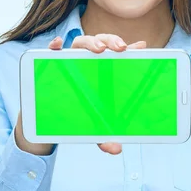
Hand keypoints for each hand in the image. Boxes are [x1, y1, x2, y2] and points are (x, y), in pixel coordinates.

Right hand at [49, 33, 146, 154]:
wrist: (48, 124)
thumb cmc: (77, 116)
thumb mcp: (94, 127)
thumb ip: (105, 135)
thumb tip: (116, 149)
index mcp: (102, 71)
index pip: (116, 54)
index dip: (129, 48)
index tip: (141, 47)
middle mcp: (86, 62)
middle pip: (100, 43)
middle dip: (111, 41)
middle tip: (120, 49)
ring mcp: (68, 61)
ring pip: (79, 43)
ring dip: (90, 42)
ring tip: (98, 50)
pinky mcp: (49, 65)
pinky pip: (51, 50)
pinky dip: (54, 44)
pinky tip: (58, 44)